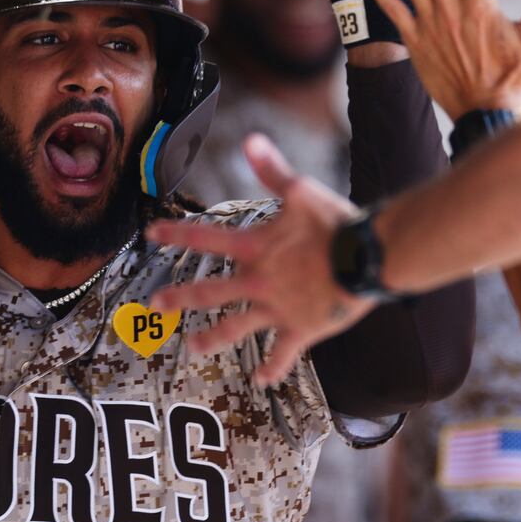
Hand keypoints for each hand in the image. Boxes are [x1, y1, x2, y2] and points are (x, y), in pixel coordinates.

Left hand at [147, 134, 373, 386]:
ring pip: (236, 328)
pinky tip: (261, 381)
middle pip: (210, 292)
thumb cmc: (336, 224)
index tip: (152, 234)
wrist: (368, 259)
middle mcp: (259, 281)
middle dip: (180, 298)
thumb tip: (250, 140)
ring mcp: (277, 309)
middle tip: (156, 304)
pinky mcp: (300, 329)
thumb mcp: (302, 192)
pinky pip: (282, 353)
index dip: (177, 233)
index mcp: (256, 248)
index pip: (207, 238)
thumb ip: (272, 170)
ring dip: (213, 339)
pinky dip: (272, 367)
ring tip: (193, 349)